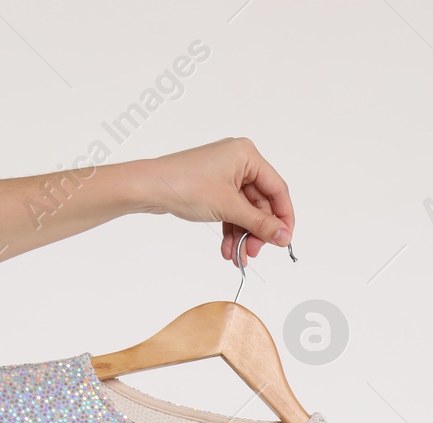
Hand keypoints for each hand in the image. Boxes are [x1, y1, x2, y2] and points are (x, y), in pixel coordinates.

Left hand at [133, 137, 295, 262]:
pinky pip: (231, 211)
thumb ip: (260, 223)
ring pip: (245, 210)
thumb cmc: (184, 185)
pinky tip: (228, 249)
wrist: (148, 187)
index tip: (284, 240)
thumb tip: (283, 236)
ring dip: (243, 235)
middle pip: (261, 203)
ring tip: (239, 256)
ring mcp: (225, 175)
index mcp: (247, 155)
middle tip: (254, 252)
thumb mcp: (229, 207)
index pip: (277, 189)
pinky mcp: (214, 187)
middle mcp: (239, 162)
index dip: (283, 217)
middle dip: (257, 231)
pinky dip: (231, 230)